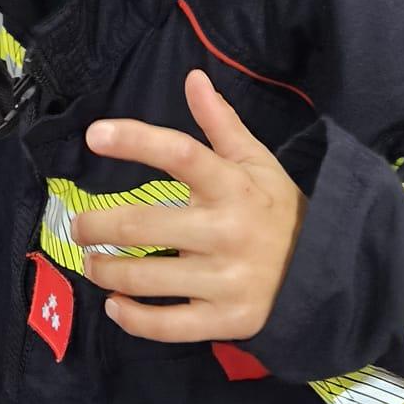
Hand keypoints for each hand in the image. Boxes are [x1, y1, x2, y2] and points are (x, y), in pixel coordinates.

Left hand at [73, 69, 306, 344]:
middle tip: (78, 225)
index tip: (94, 134)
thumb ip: (221, 123)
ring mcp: (225, 280)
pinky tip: (116, 306)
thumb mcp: (257, 162)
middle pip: (143, 225)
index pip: (181, 154)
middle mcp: (226, 231)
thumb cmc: (278, 211)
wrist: (325, 273)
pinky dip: (132, 318)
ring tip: (92, 264)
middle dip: (97, 225)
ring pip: (146, 277)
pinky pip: (166, 325)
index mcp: (233, 186)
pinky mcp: (224, 320)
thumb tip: (193, 78)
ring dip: (105, 272)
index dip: (136, 141)